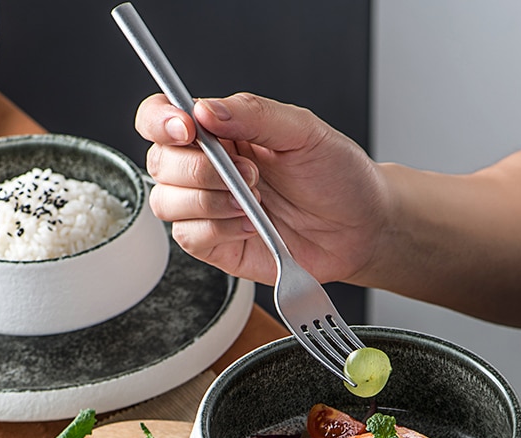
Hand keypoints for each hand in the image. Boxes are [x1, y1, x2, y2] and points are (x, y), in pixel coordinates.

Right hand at [134, 92, 387, 285]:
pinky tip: (252, 226)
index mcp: (221, 133)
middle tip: (250, 174)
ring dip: (209, 201)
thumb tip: (205, 109)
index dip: (160, 120)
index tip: (187, 128)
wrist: (360, 226)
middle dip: (200, 168)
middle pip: (160, 162)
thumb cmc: (337, 176)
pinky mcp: (217, 246)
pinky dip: (219, 229)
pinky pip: (190, 236)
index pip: (161, 118)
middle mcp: (207, 169)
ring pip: (167, 202)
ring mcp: (208, 209)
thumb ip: (253, 115)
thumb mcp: (303, 131)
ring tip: (254, 202)